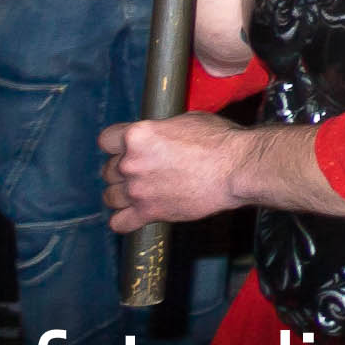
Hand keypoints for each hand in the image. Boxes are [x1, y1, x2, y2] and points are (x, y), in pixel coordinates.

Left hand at [99, 113, 245, 228]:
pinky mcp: (148, 213)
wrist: (238, 168)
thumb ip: (162, 131)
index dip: (118, 143)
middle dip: (124, 169)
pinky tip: (136, 213)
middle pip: (108, 169)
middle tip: (145, 169)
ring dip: (123, 193)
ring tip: (141, 191)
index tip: (128, 147)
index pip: (106, 140)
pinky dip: (125, 219)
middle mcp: (132, 163)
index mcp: (139, 136)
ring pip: (110, 196)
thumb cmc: (220, 141)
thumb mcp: (188, 121)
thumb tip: (158, 137)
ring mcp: (137, 190)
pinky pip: (119, 222)